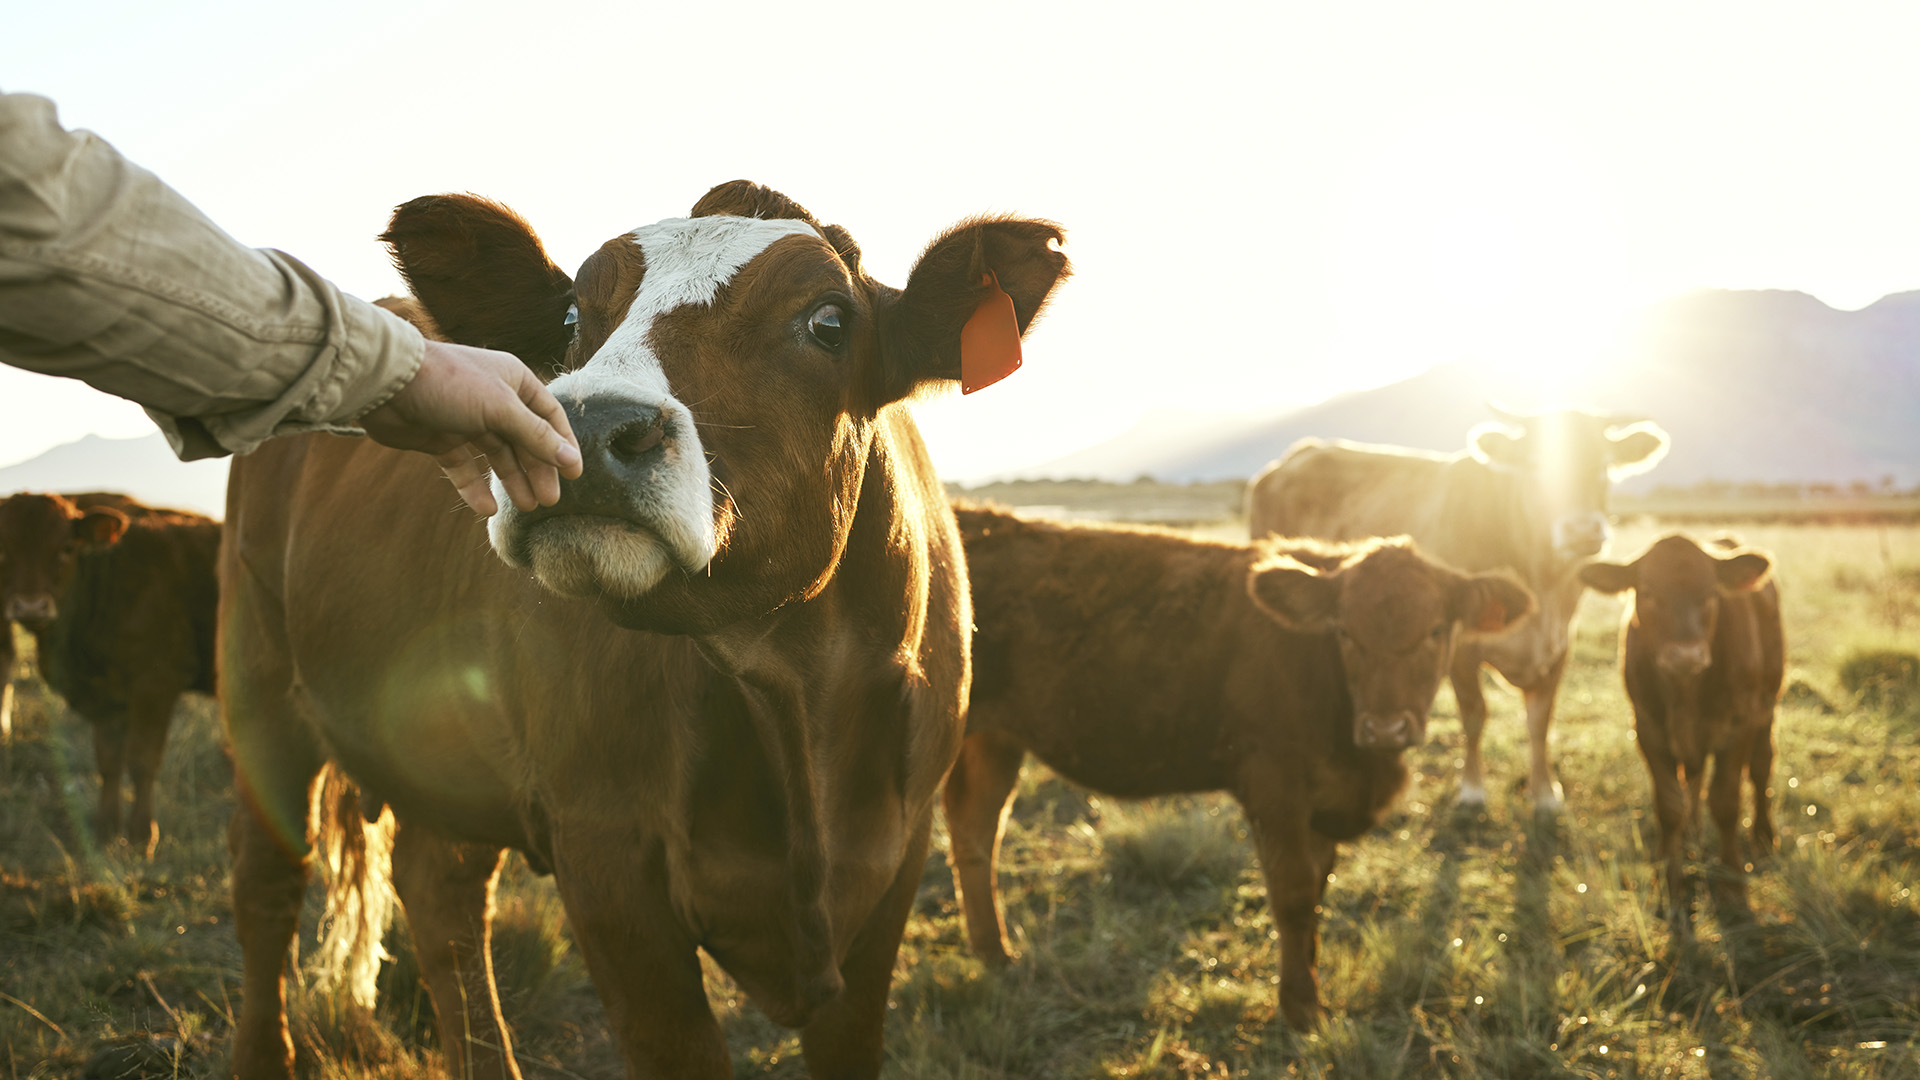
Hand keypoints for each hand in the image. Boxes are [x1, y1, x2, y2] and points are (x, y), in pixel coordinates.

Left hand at [359, 339, 582, 515]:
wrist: (387, 384)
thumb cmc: (449, 384)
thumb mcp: (501, 409)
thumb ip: (537, 437)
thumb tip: (572, 460)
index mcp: (514, 381)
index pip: (549, 416)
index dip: (563, 445)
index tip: (575, 475)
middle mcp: (493, 399)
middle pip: (525, 440)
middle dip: (538, 469)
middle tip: (549, 500)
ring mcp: (467, 420)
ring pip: (497, 456)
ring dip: (512, 480)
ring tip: (527, 507)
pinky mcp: (441, 439)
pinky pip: (465, 467)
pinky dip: (475, 487)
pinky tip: (486, 509)